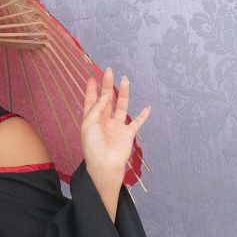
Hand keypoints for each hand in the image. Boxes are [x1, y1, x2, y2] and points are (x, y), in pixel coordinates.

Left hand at [81, 66, 149, 185]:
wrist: (105, 165)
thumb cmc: (93, 147)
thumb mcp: (89, 124)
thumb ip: (98, 108)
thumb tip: (106, 95)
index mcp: (91, 120)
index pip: (91, 101)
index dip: (92, 89)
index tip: (93, 77)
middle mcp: (104, 122)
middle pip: (106, 100)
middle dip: (107, 85)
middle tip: (109, 71)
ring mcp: (116, 127)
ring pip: (121, 106)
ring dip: (123, 94)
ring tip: (125, 80)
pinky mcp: (127, 134)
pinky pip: (137, 122)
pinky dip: (143, 115)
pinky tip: (147, 107)